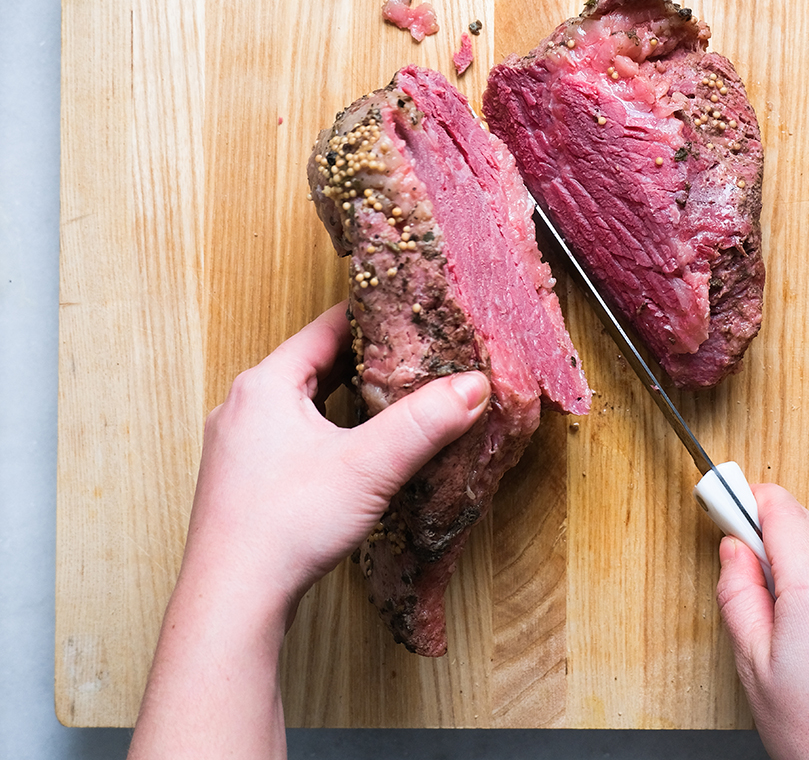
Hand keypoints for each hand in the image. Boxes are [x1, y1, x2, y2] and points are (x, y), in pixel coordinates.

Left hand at [182, 300, 490, 617]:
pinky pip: (288, 434)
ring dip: (341, 396)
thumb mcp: (369, 466)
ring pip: (299, 401)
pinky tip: (350, 448)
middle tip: (410, 352)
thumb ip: (425, 422)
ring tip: (388, 395)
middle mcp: (242, 406)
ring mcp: (237, 444)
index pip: (325, 328)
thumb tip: (474, 386)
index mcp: (264, 384)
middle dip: (362, 358)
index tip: (408, 310)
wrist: (231, 600)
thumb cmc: (285, 527)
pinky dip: (323, 429)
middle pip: (312, 363)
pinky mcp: (241, 479)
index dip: (371, 316)